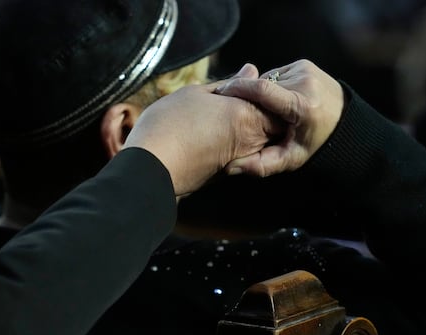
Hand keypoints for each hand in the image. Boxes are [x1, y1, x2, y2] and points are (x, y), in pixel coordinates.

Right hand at [124, 64, 282, 197]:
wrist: (150, 167)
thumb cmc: (169, 125)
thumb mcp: (196, 94)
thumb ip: (229, 84)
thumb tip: (251, 72)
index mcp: (248, 114)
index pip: (275, 103)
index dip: (268, 92)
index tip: (253, 84)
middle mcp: (252, 140)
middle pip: (272, 123)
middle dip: (263, 110)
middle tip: (239, 97)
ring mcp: (241, 159)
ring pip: (259, 139)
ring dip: (249, 126)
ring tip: (224, 114)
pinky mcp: (226, 173)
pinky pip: (243, 153)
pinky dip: (236, 142)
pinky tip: (213, 133)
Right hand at [214, 59, 344, 176]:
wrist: (346, 124)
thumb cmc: (317, 144)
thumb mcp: (292, 159)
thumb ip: (262, 165)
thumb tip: (231, 167)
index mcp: (302, 105)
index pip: (262, 90)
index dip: (238, 89)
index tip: (221, 93)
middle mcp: (305, 82)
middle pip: (262, 85)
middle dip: (251, 98)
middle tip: (250, 115)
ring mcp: (306, 70)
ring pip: (268, 78)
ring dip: (264, 93)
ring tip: (272, 111)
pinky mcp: (305, 64)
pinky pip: (278, 73)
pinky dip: (275, 86)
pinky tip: (282, 100)